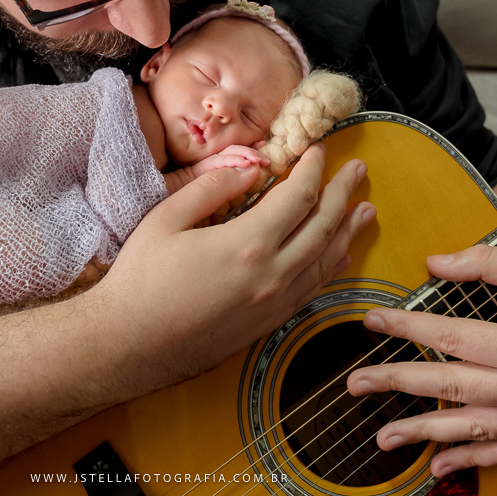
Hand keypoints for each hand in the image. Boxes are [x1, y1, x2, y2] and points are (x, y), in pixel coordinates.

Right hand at [95, 145, 375, 389]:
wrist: (130, 345)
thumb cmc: (141, 279)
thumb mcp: (166, 219)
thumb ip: (212, 188)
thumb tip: (250, 169)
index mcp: (248, 244)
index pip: (299, 196)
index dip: (313, 169)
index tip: (318, 150)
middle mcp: (272, 275)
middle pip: (324, 226)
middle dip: (344, 193)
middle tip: (359, 171)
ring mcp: (275, 303)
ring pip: (326, 261)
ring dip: (348, 231)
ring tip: (365, 209)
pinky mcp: (269, 324)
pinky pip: (313, 288)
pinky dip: (332, 266)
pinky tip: (339, 254)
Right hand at [190, 144, 270, 176]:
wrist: (183, 186)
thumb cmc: (202, 184)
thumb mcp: (222, 181)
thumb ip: (234, 177)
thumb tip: (251, 173)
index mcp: (223, 159)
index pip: (240, 151)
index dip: (253, 148)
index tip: (264, 146)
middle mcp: (219, 155)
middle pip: (239, 148)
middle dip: (255, 152)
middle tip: (267, 160)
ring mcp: (214, 157)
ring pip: (233, 150)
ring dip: (248, 154)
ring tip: (259, 160)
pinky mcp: (209, 162)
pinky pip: (224, 159)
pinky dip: (236, 160)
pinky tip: (246, 163)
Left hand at [345, 245, 496, 476]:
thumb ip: (485, 263)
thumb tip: (435, 262)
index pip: (452, 337)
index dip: (407, 327)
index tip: (372, 320)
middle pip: (452, 388)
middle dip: (398, 384)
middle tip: (356, 384)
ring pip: (473, 430)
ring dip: (424, 435)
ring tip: (384, 437)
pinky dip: (470, 460)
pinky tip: (439, 463)